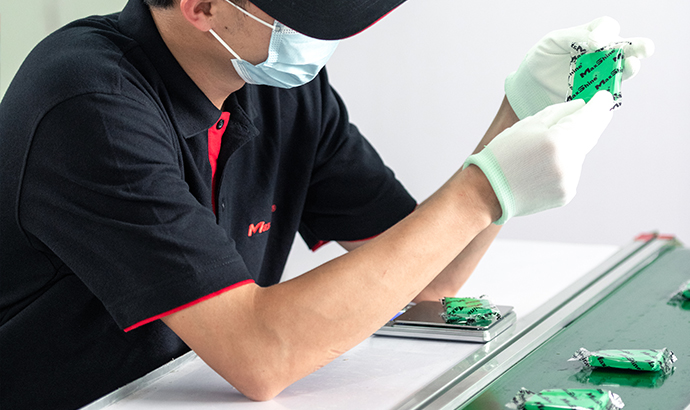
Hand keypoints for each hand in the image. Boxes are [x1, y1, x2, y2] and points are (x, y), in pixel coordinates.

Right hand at [464, 91, 613, 224]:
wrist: (489, 191)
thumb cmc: (503, 155)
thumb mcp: (528, 125)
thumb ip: (558, 114)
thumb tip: (581, 108)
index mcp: (557, 142)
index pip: (588, 118)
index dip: (598, 105)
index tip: (604, 97)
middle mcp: (567, 163)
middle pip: (590, 136)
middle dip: (592, 122)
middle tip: (597, 110)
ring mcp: (568, 181)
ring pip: (580, 154)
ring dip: (574, 145)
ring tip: (548, 147)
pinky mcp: (566, 193)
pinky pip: (572, 170)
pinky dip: (565, 163)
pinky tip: (546, 164)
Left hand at [505, 17, 653, 118]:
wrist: (532, 84)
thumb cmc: (543, 57)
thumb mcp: (554, 41)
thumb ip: (574, 37)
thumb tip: (596, 43)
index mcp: (593, 35)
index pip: (606, 27)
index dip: (604, 32)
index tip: (594, 43)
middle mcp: (604, 53)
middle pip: (626, 47)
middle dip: (639, 46)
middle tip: (645, 49)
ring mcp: (603, 73)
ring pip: (624, 69)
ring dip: (630, 68)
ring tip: (631, 66)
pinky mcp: (598, 92)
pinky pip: (610, 91)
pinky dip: (612, 90)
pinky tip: (609, 91)